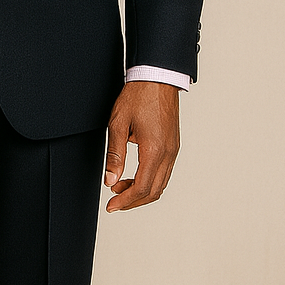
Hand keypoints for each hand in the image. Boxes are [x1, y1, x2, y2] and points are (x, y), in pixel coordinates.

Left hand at [104, 81, 179, 212]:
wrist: (157, 78)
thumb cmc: (137, 96)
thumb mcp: (118, 124)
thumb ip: (114, 155)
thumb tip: (110, 180)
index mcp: (154, 150)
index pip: (142, 187)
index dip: (126, 201)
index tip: (112, 206)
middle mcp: (168, 153)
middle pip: (154, 191)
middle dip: (133, 200)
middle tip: (114, 201)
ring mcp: (174, 149)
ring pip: (161, 183)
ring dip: (142, 191)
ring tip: (120, 187)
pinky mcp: (174, 145)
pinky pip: (165, 172)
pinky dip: (150, 180)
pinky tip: (135, 175)